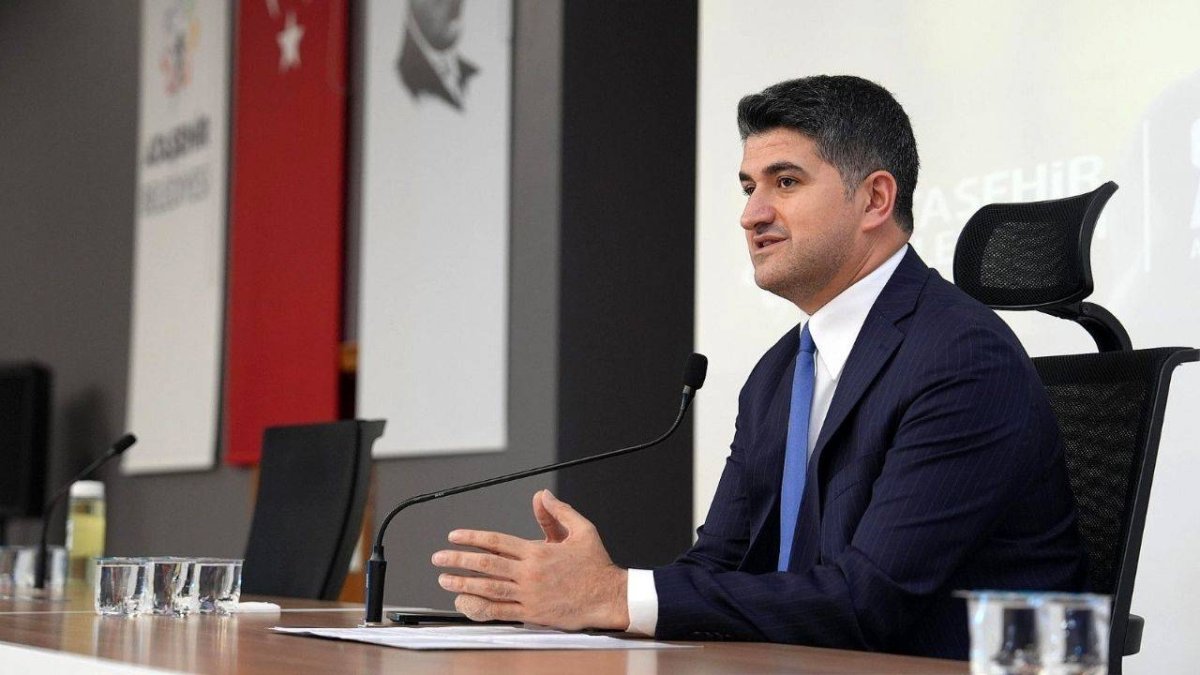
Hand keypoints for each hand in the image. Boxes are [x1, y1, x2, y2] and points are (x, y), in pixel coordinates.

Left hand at [431, 489, 628, 630]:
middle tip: (438, 558)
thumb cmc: (596, 564)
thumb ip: (558, 512)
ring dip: (463, 583)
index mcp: (538, 551)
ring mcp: (529, 595)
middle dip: (458, 559)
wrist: (609, 597)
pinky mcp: (532, 614)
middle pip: (486, 564)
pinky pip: (501, 611)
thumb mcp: (581, 530)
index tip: (455, 536)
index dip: (472, 537)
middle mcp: (530, 572)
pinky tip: (466, 602)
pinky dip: (481, 607)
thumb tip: (541, 495)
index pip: (497, 541)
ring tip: (444, 579)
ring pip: (488, 588)